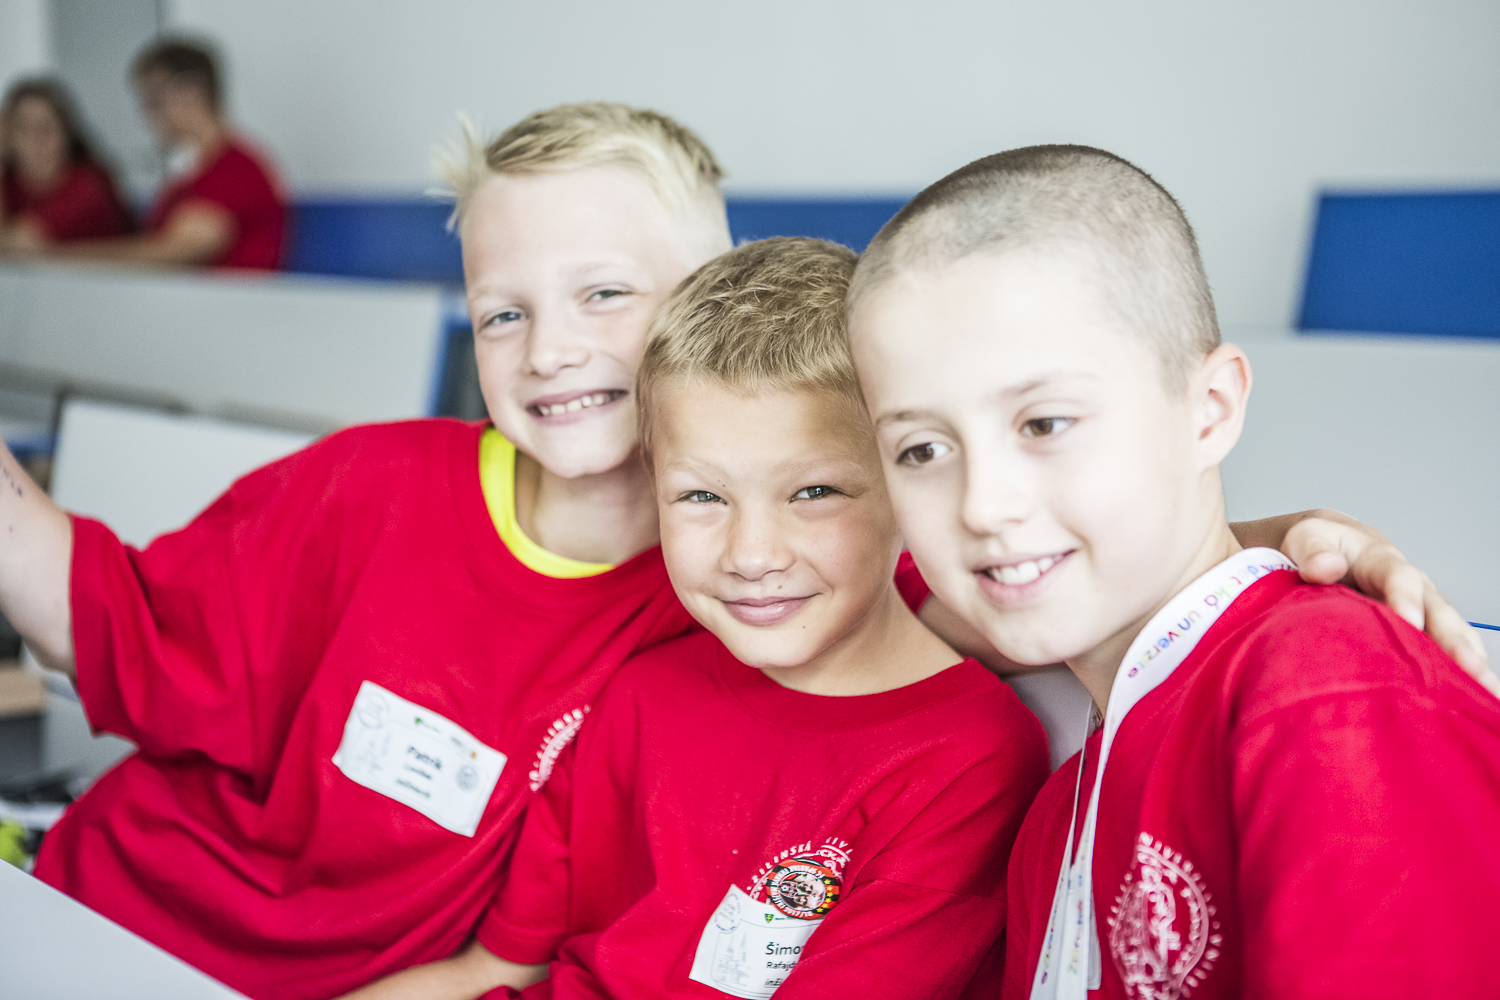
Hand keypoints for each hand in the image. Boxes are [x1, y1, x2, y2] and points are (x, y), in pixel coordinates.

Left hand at [1279, 510, 1495, 695]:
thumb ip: (1313, 552)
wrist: (1326, 552)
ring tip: (1486, 692)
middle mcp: (1411, 587)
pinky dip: (1455, 676)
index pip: (1400, 578)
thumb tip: (1325, 567)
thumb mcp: (1307, 539)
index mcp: (1381, 561)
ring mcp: (1418, 611)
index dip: (1406, 600)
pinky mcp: (1415, 634)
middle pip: (1439, 611)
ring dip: (1468, 664)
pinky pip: (1440, 653)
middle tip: (1470, 668)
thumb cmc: (1317, 548)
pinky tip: (1471, 700)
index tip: (1410, 623)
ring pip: (1450, 635)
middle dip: (1455, 641)